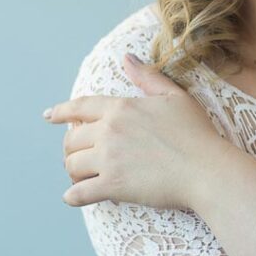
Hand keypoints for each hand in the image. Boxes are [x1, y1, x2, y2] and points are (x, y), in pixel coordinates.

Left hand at [44, 52, 223, 209]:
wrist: (207, 169)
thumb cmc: (197, 133)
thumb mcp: (175, 97)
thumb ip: (147, 77)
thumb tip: (126, 58)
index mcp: (121, 108)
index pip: (80, 107)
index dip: (61, 112)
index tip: (49, 116)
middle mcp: (109, 131)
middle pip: (71, 140)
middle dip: (71, 149)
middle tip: (80, 157)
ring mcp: (109, 159)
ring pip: (72, 166)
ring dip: (74, 173)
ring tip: (82, 177)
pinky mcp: (113, 185)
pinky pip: (79, 193)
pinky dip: (73, 196)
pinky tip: (73, 197)